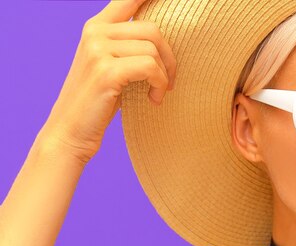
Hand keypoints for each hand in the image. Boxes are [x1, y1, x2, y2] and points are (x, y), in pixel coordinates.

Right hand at [41, 0, 176, 164]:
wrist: (71, 131)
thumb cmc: (97, 104)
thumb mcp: (110, 68)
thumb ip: (127, 48)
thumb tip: (161, 41)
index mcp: (95, 27)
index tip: (174, 0)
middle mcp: (95, 32)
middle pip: (152, 29)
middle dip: (170, 58)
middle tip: (168, 82)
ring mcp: (98, 50)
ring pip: (153, 50)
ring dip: (165, 76)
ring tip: (158, 94)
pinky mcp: (106, 71)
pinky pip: (150, 67)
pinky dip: (159, 85)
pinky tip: (154, 99)